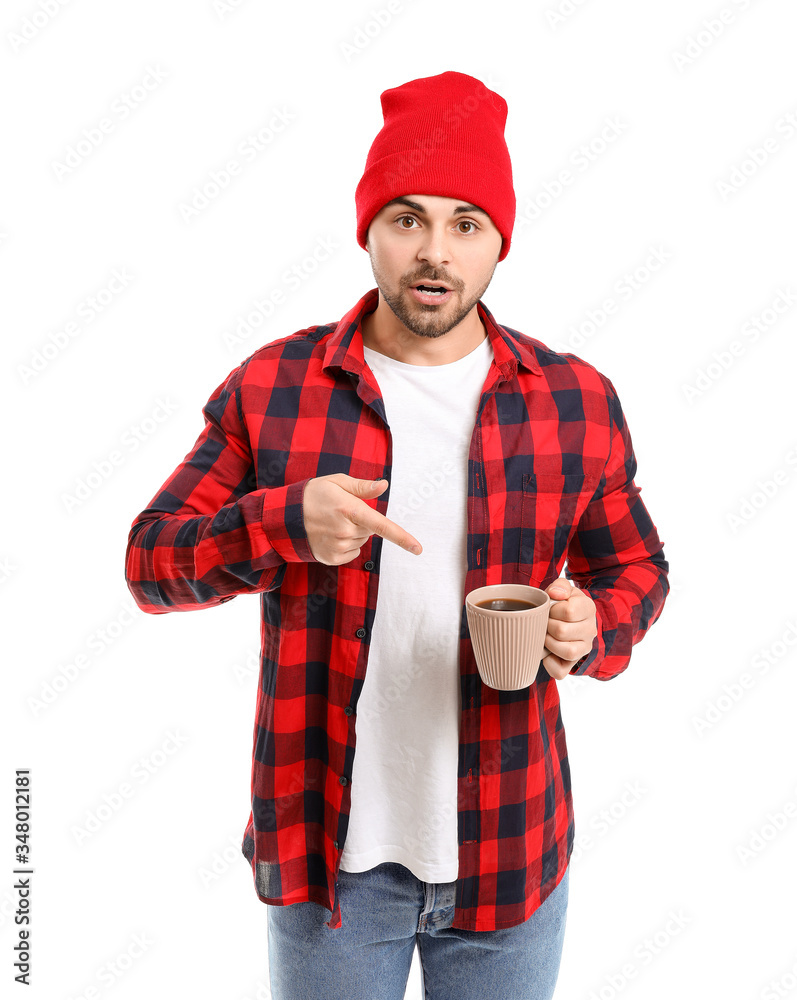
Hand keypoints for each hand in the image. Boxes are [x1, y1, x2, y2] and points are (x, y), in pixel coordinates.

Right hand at [302, 474, 422, 565]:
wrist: (285, 517)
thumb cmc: (314, 495)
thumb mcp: (337, 483)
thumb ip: (362, 487)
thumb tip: (384, 485)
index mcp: (349, 509)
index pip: (381, 525)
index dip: (402, 537)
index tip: (418, 549)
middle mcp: (345, 530)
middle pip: (370, 531)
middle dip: (361, 522)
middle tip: (340, 512)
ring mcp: (337, 546)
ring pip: (361, 541)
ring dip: (353, 533)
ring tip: (332, 523)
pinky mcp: (332, 558)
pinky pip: (352, 553)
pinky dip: (345, 545)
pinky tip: (329, 535)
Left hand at [541, 579, 596, 679]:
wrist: (569, 618)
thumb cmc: (561, 603)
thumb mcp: (562, 589)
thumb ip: (560, 586)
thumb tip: (555, 594)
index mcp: (588, 608)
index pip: (568, 612)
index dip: (552, 610)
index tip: (550, 609)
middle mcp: (590, 630)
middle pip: (562, 631)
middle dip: (546, 626)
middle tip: (544, 623)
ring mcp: (584, 648)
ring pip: (567, 652)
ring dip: (549, 644)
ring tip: (545, 636)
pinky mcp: (574, 663)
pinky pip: (561, 671)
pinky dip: (549, 664)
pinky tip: (546, 653)